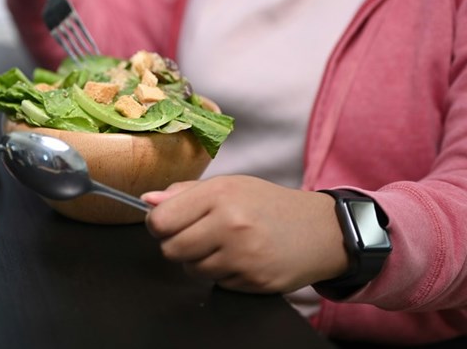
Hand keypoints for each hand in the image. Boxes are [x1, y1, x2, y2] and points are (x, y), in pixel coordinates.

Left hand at [142, 176, 348, 293]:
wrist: (321, 230)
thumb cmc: (269, 204)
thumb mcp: (229, 185)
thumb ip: (185, 193)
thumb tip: (148, 201)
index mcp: (219, 194)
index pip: (161, 220)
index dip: (157, 224)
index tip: (166, 222)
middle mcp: (230, 224)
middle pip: (171, 249)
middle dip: (177, 244)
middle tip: (197, 235)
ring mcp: (243, 256)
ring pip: (192, 269)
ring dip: (200, 260)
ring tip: (223, 245)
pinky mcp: (253, 281)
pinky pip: (217, 283)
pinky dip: (223, 274)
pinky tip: (241, 258)